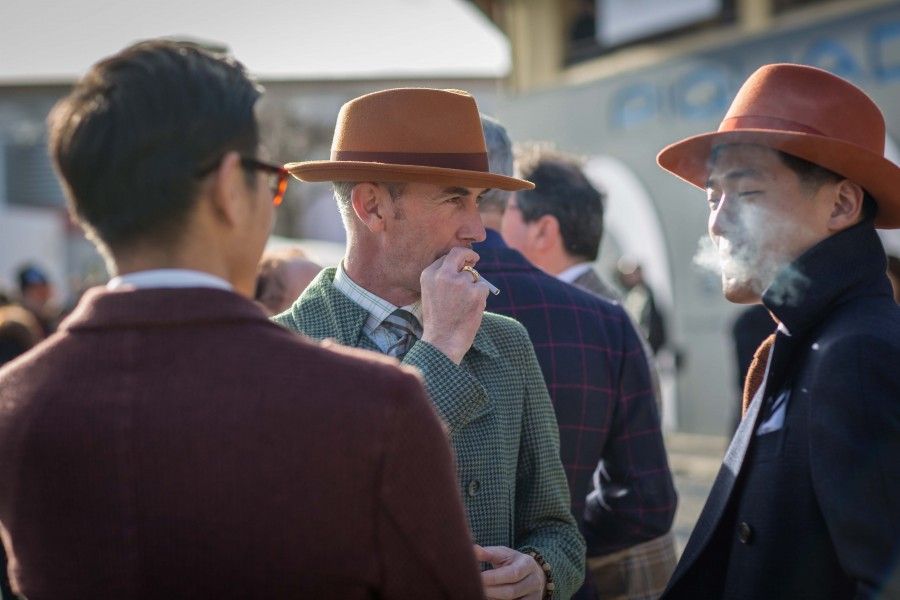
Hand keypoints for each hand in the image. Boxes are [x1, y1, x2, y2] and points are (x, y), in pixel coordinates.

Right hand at [419, 247, 488, 363]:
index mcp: (428, 275)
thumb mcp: (430, 295)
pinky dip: (481, 298)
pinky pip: (483, 288)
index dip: (455, 260)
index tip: (461, 262)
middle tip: (475, 259)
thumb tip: (462, 268)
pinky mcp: (476, 292)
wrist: (442, 342)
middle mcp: (443, 275)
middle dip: (468, 255)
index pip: (445, 258)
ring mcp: (461, 282)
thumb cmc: (437, 322)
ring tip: (464, 307)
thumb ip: (441, 279)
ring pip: (474, 276)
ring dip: (473, 288)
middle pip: (459, 254)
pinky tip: (471, 310)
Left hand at [474, 545, 545, 599]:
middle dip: (491, 590)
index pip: (512, 574)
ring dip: (493, 599)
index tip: (478, 577)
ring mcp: (534, 596)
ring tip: (480, 593)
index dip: (494, 578)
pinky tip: (489, 598)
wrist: (531, 573)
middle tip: (475, 587)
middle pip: (511, 592)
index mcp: (528, 564)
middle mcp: (534, 581)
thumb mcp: (503, 554)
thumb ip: (488, 553)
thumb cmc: (512, 562)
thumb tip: (473, 550)